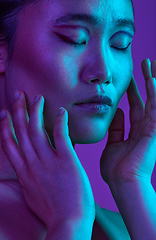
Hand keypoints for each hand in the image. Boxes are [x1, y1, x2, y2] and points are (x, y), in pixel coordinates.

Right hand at [0, 92, 94, 228]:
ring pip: (37, 130)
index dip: (6, 127)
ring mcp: (49, 162)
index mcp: (24, 173)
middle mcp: (33, 164)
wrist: (69, 225)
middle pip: (21, 132)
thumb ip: (31, 181)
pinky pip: (60, 136)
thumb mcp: (34, 196)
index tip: (6, 113)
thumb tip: (31, 172)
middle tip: (19, 95)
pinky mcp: (67, 161)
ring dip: (36, 111)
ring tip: (37, 97)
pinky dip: (59, 122)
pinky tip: (60, 111)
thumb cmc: (54, 213)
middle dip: (19, 111)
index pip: (10, 145)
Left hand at [100, 59, 155, 185]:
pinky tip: (153, 79)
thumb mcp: (113, 145)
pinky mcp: (154, 130)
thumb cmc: (116, 170)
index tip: (127, 81)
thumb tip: (116, 114)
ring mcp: (150, 129)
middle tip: (143, 65)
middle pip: (145, 100)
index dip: (131, 93)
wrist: (122, 183)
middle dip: (144, 82)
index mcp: (133, 132)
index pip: (134, 107)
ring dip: (152, 82)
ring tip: (150, 65)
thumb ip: (116, 129)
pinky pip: (155, 108)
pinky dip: (155, 94)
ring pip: (153, 100)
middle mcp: (144, 128)